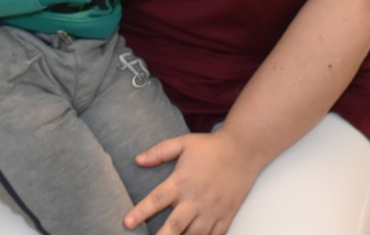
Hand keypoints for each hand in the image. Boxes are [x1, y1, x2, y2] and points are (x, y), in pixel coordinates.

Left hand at [124, 130, 261, 233]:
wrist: (243, 150)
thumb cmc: (211, 147)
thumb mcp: (182, 143)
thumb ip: (159, 152)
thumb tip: (137, 160)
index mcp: (182, 181)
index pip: (156, 200)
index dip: (140, 213)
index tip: (126, 223)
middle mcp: (195, 199)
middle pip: (175, 225)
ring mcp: (212, 209)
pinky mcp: (226, 215)